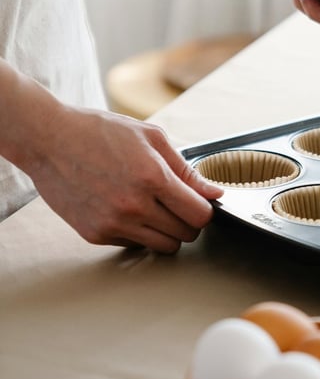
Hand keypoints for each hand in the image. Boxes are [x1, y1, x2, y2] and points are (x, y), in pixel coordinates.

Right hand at [26, 107, 223, 252]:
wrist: (48, 139)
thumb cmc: (99, 132)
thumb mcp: (151, 137)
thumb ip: (186, 169)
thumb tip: (214, 193)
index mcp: (152, 178)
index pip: (199, 215)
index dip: (205, 210)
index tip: (200, 203)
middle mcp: (133, 205)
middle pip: (185, 234)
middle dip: (189, 221)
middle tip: (178, 204)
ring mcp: (113, 223)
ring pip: (164, 246)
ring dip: (168, 231)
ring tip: (156, 208)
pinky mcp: (95, 234)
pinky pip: (135, 244)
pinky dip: (139, 232)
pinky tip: (128, 209)